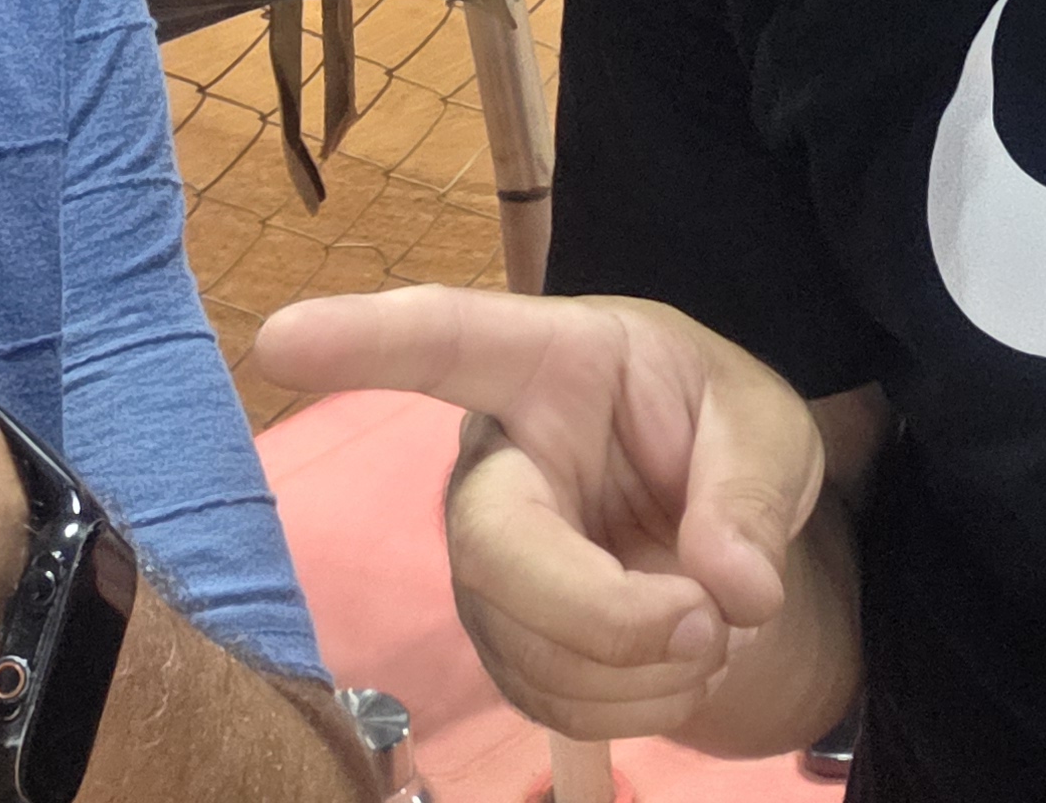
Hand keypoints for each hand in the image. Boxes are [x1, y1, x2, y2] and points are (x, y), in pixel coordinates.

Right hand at [252, 288, 831, 746]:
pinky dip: (639, 706)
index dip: (363, 343)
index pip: (445, 341)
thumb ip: (750, 494)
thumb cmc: (718, 433)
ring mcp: (482, 561)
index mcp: (548, 365)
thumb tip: (732, 589)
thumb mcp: (766, 429)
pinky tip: (672, 662)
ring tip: (712, 623)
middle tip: (713, 622)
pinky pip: (552, 704)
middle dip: (605, 611)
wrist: (718, 526)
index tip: (279, 339)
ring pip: (528, 646)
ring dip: (645, 668)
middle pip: (494, 548)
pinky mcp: (499, 643)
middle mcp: (492, 461)